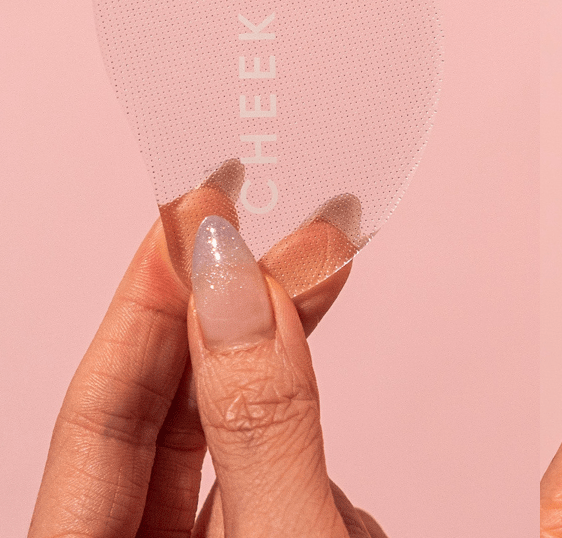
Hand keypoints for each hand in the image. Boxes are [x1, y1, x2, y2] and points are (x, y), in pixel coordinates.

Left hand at [29, 174, 384, 537]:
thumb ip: (262, 425)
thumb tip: (237, 288)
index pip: (98, 411)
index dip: (149, 299)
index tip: (200, 208)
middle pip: (163, 415)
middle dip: (232, 313)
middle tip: (284, 229)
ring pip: (229, 441)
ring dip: (285, 369)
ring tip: (325, 275)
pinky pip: (275, 474)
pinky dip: (310, 435)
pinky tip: (341, 445)